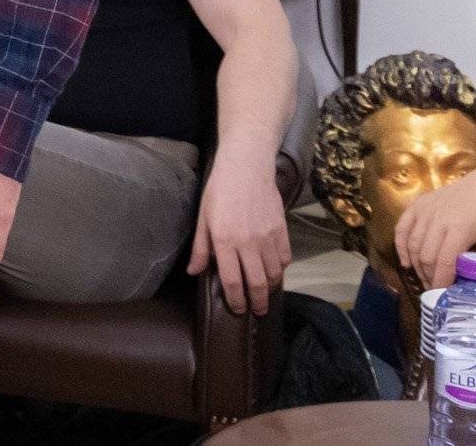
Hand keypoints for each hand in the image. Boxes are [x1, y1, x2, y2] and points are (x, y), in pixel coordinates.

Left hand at [188, 150, 290, 313]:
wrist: (246, 168)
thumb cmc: (219, 191)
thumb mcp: (203, 218)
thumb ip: (201, 249)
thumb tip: (193, 272)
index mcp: (225, 241)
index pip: (232, 281)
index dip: (236, 299)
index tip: (238, 309)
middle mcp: (248, 243)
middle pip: (257, 283)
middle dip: (257, 302)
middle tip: (256, 311)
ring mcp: (268, 238)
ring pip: (274, 274)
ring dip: (270, 288)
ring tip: (265, 294)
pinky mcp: (282, 231)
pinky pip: (285, 259)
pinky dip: (281, 270)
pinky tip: (275, 272)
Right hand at [397, 173, 475, 292]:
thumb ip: (473, 256)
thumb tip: (465, 276)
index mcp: (459, 230)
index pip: (444, 262)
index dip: (442, 281)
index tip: (441, 294)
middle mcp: (437, 221)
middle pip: (426, 256)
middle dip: (428, 277)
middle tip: (434, 289)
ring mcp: (424, 211)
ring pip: (413, 245)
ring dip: (416, 266)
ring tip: (423, 278)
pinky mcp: (416, 205)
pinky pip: (402, 228)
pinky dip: (400, 246)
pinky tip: (405, 262)